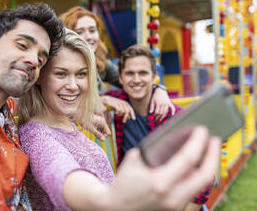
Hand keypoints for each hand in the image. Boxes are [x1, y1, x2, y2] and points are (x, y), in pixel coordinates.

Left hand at [82, 113, 110, 140]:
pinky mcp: (97, 123)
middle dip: (101, 135)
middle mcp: (102, 122)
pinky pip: (99, 129)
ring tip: (93, 132)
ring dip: (99, 133)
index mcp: (103, 122)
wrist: (80, 116)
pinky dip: (97, 131)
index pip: (108, 133)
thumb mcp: (91, 129)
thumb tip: (104, 140)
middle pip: (106, 132)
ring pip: (102, 131)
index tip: (98, 137)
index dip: (104, 136)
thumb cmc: (85, 122)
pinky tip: (92, 130)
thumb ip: (98, 134)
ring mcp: (100, 122)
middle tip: (94, 134)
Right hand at [101, 95, 134, 121]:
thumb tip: (129, 117)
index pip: (131, 109)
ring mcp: (120, 103)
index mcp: (126, 103)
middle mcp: (123, 103)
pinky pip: (119, 111)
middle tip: (124, 122)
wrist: (107, 100)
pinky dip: (118, 113)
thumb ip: (125, 112)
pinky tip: (115, 112)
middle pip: (127, 112)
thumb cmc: (114, 105)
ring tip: (117, 114)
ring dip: (120, 115)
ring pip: (123, 112)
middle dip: (126, 117)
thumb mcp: (120, 108)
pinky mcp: (116, 104)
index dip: (133, 114)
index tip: (134, 119)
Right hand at [103, 126, 220, 210]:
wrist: (115, 208)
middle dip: (213, 155)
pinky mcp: (176, 209)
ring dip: (207, 165)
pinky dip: (196, 174)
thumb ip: (154, 151)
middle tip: (215, 139)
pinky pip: (192, 189)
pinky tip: (196, 163)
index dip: (198, 142)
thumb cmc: (123, 181)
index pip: (188, 159)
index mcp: (159, 182)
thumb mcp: (135, 160)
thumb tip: (176, 140)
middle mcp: (172, 197)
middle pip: (205, 176)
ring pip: (201, 184)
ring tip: (208, 149)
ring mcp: (176, 206)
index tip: (202, 129)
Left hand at [150, 87, 175, 120]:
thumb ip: (151, 107)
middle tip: (156, 120)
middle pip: (161, 113)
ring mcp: (167, 103)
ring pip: (166, 112)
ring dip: (163, 116)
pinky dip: (173, 111)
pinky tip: (172, 115)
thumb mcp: (152, 100)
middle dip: (158, 117)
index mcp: (158, 103)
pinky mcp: (169, 102)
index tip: (153, 116)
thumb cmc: (155, 95)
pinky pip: (172, 107)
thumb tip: (150, 113)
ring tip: (160, 119)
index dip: (155, 115)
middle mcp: (163, 104)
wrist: (160, 90)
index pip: (157, 112)